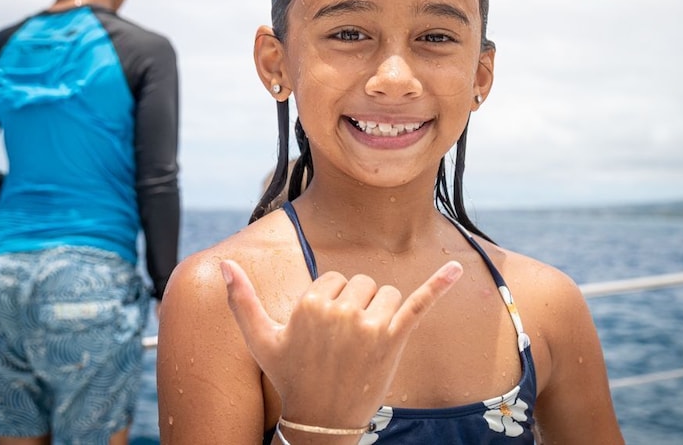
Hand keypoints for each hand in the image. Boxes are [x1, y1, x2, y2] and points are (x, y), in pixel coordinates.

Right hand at [220, 259, 462, 427]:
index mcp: (310, 304)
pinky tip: (458, 268)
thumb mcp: (260, 340)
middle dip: (356, 306)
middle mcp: (340, 311)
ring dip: (380, 312)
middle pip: (361, 284)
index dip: (330, 304)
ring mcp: (370, 325)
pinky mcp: (395, 338)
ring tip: (365, 344)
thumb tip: (224, 263)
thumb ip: (240, 301)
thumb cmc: (289, 375)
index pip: (333, 280)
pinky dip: (439, 285)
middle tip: (345, 342)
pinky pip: (419, 303)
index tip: (323, 332)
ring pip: (386, 292)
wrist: (321, 418)